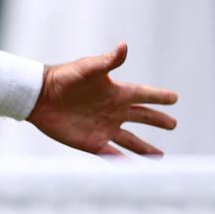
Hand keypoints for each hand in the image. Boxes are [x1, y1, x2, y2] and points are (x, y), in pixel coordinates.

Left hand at [28, 43, 178, 157]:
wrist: (40, 96)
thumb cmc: (64, 77)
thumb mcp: (88, 68)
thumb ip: (107, 61)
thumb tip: (124, 45)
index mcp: (116, 92)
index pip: (144, 95)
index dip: (159, 97)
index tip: (175, 98)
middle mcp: (113, 111)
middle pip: (142, 117)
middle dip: (157, 120)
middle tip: (173, 124)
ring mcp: (103, 128)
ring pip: (130, 141)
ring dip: (145, 148)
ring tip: (160, 155)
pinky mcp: (91, 142)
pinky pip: (111, 154)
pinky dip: (123, 161)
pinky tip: (134, 168)